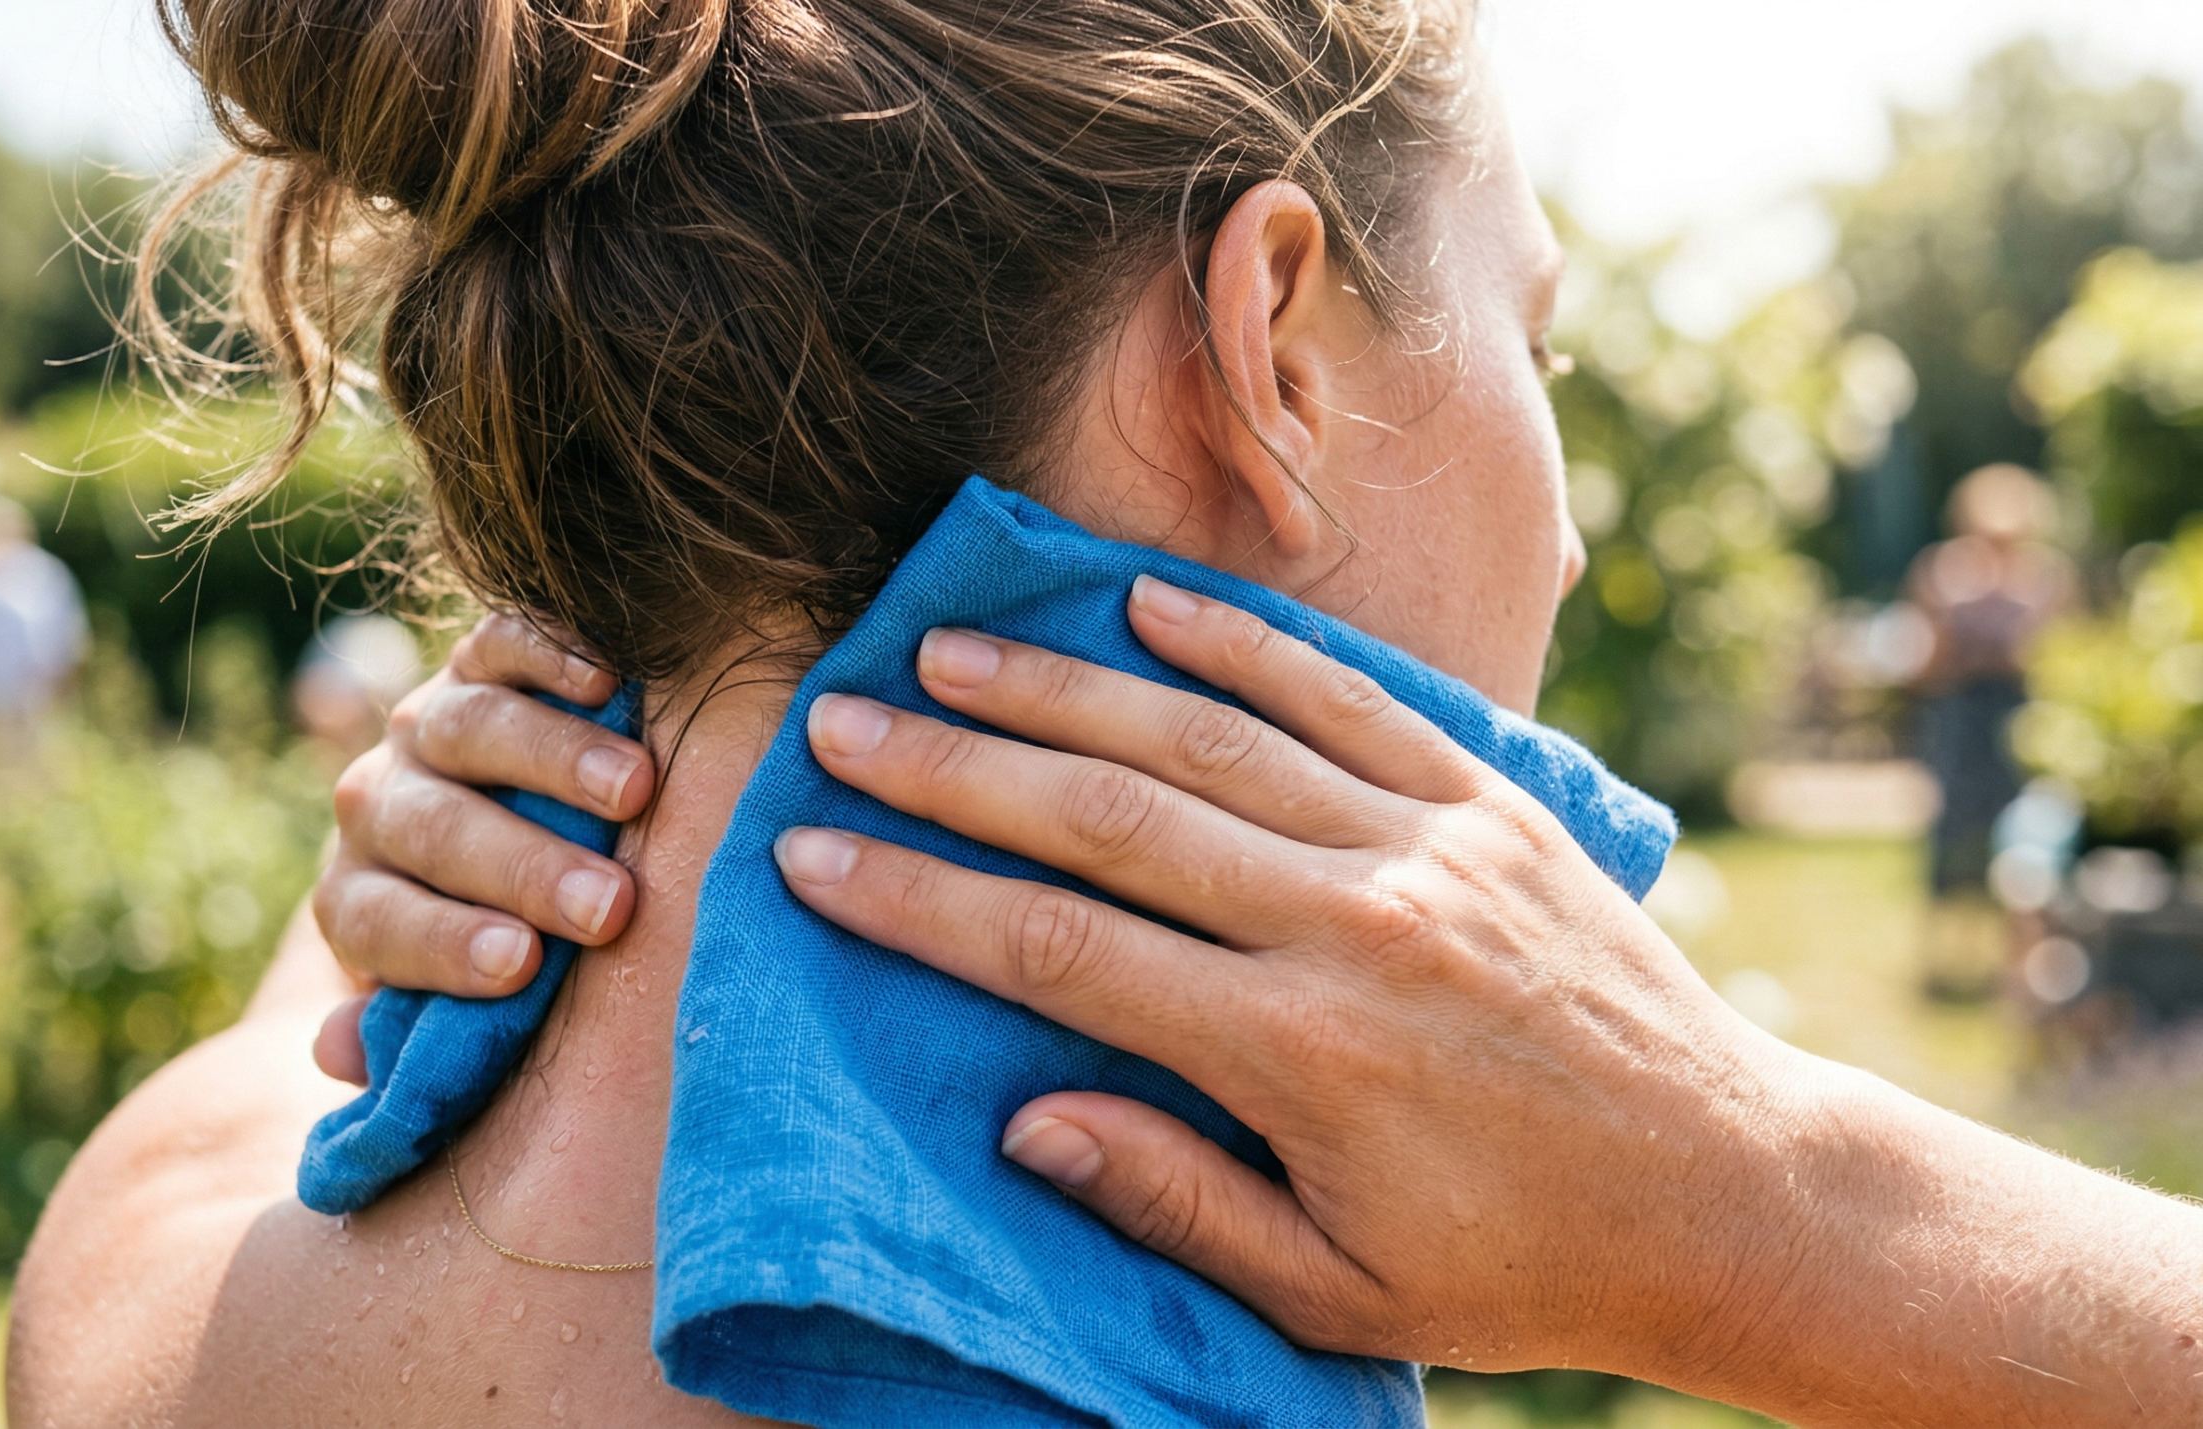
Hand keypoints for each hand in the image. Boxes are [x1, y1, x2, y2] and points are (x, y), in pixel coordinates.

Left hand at [308, 611, 656, 1081]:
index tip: (523, 966)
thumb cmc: (493, 944)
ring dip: (556, 761)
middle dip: (524, 869)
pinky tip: (610, 682)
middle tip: (606, 906)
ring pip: (474, 729)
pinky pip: (503, 642)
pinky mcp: (479, 660)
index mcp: (360, 898)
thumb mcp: (449, 1001)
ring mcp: (428, 724)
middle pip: (436, 829)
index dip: (445, 943)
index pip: (381, 923)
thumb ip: (407, 1033)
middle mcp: (380, 805)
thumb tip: (338, 1051)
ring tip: (635, 792)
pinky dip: (551, 655)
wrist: (489, 827)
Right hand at [772, 573, 1782, 1375]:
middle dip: (957, 768)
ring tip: (949, 649)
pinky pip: (1346, 697)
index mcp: (1300, 1053)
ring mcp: (1428, 846)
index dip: (922, 902)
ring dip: (1064, 687)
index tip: (814, 856)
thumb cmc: (1522, 1266)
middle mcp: (1353, 923)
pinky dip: (1240, 643)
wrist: (1739, 1193)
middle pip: (1110, 816)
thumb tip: (1023, 1123)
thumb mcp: (1339, 1292)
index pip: (1061, 955)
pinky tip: (1141, 605)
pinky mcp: (1490, 804)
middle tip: (841, 724)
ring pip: (1211, 736)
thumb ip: (1175, 1205)